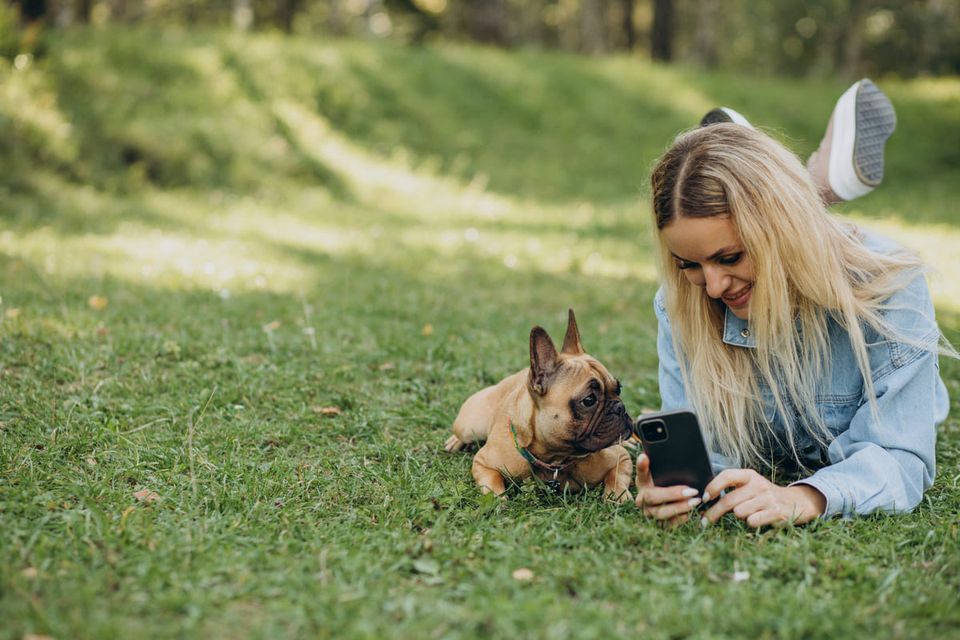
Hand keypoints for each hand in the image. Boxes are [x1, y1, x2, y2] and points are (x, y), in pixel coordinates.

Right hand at [634, 453, 703, 527]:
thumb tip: (646, 456)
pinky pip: (668, 524)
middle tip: (691, 491)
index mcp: (642, 484)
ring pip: (661, 513)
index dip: (641, 465)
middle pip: (654, 497)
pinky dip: (680, 519)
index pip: (641, 473)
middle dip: (673, 494)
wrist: (666, 505)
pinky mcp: (659, 524)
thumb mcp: (661, 477)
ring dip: (679, 508)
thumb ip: (658, 467)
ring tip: (695, 502)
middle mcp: (642, 500)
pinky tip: (691, 512)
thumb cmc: (665, 487)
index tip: (644, 456)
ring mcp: (649, 514)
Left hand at [700, 469, 825, 527]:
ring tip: (748, 513)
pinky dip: (750, 522)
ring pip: (739, 513)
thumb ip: (731, 488)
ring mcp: (768, 498)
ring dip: (739, 516)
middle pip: (728, 501)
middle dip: (713, 513)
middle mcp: (758, 485)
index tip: (705, 498)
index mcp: (750, 475)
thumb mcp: (750, 485)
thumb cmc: (764, 495)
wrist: (796, 502)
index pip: (726, 476)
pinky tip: (758, 518)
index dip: (712, 487)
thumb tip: (706, 498)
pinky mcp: (775, 512)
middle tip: (704, 521)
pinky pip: (751, 521)